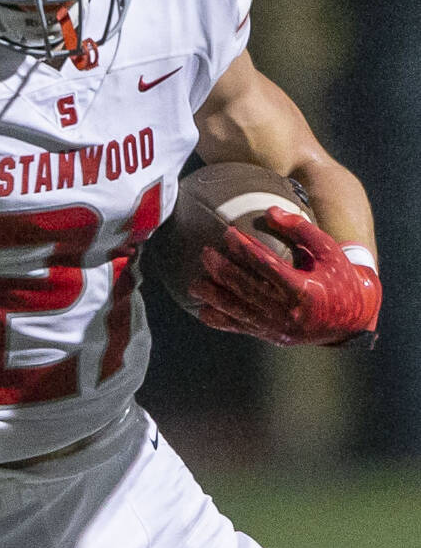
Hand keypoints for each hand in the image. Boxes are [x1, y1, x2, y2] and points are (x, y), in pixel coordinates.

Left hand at [188, 207, 380, 345]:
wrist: (352, 319)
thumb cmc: (340, 278)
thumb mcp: (328, 250)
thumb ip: (301, 229)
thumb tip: (270, 211)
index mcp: (304, 289)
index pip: (266, 266)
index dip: (244, 249)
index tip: (228, 233)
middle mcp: (289, 312)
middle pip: (247, 288)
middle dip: (223, 270)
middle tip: (205, 252)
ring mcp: (279, 327)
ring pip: (240, 311)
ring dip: (214, 297)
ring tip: (194, 283)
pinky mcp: (272, 336)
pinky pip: (242, 328)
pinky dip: (221, 320)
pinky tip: (203, 310)